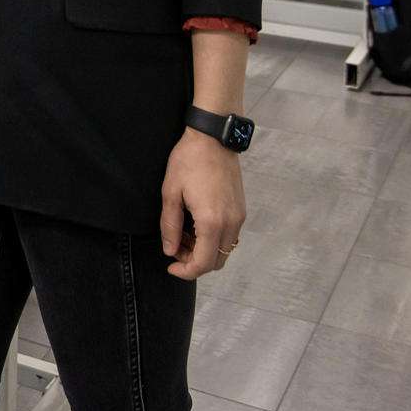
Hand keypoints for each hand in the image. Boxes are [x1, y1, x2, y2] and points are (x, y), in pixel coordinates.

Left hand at [160, 127, 246, 279]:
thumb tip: (170, 250)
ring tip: (183, 234)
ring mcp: (239, 217)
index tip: (170, 266)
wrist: (213, 139)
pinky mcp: (241, 210)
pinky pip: (229, 236)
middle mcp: (231, 224)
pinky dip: (213, 239)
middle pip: (216, 261)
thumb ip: (170, 225)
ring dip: (204, 251)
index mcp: (212, 222)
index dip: (186, 271)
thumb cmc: (189, 161)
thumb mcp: (170, 192)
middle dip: (194, 262)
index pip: (203, 263)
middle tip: (174, 247)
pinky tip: (195, 224)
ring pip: (224, 250)